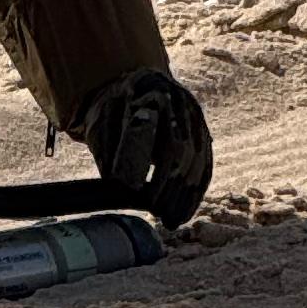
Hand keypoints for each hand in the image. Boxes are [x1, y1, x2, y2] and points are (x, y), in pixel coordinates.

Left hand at [78, 69, 212, 230]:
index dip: (150, 167)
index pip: (153, 131)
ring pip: (197, 160)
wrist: (133, 87)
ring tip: (170, 220)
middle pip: (180, 149)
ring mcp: (194, 115)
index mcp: (146, 91)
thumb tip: (120, 185)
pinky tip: (184, 213)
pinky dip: (196, 192)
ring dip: (184, 195)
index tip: (142, 195)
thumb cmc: (111, 112)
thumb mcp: (101, 123)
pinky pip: (205, 164)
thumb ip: (110, 148)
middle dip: (169, 186)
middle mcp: (177, 99)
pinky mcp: (203, 131)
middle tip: (156, 212)